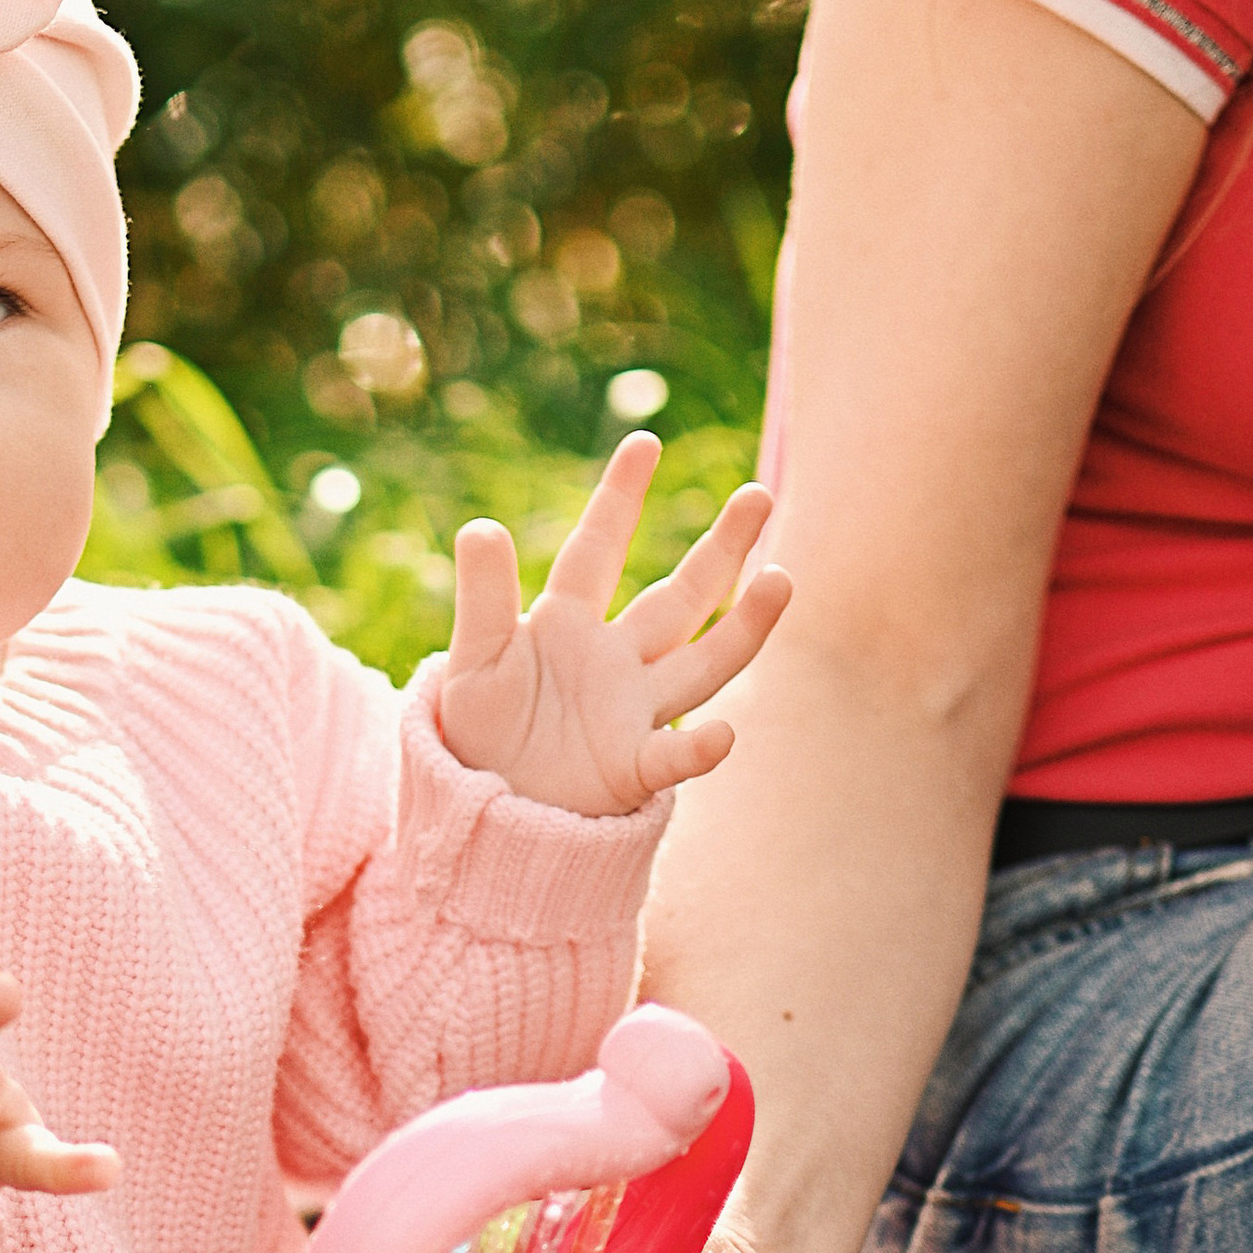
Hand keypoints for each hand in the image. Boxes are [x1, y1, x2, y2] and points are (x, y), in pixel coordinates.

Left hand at [434, 436, 788, 816]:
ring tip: (782, 579)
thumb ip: (481, 598)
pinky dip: (698, 751)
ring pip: (703, 664)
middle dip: (721, 548)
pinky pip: (673, 758)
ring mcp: (632, 712)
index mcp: (566, 624)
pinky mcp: (631, 770)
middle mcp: (614, 660)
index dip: (620, 497)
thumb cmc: (479, 734)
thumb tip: (482, 525)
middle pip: (680, 597)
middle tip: (759, 494)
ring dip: (743, 626)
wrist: (483, 810)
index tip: (645, 441)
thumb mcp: (470, 662)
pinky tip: (722, 735)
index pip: (598, 549)